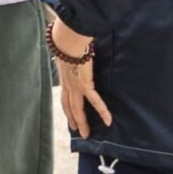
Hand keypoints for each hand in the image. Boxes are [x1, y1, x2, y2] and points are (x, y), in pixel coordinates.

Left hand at [52, 18, 111, 138]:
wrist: (67, 38)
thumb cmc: (68, 39)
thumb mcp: (69, 49)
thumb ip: (73, 52)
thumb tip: (78, 46)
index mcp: (64, 77)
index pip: (64, 96)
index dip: (66, 107)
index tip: (69, 116)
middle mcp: (68, 84)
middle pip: (69, 107)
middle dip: (72, 120)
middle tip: (76, 131)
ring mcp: (75, 86)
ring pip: (77, 109)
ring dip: (82, 123)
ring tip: (86, 134)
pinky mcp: (85, 84)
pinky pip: (95, 101)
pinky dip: (102, 111)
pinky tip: (108, 120)